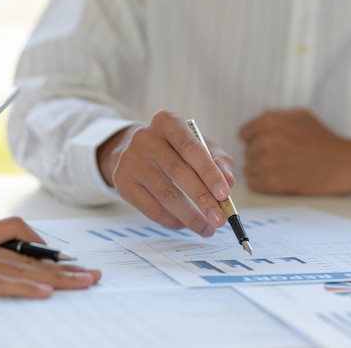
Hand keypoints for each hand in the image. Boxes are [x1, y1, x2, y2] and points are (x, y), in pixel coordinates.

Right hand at [0, 217, 100, 296]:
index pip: (18, 236)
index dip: (45, 250)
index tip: (68, 262)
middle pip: (27, 254)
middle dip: (64, 267)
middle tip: (94, 276)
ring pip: (17, 267)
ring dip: (54, 277)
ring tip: (84, 283)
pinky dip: (19, 287)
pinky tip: (42, 293)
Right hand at [97, 110, 234, 236]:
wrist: (137, 151)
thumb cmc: (176, 149)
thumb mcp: (200, 146)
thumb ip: (218, 161)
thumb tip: (229, 183)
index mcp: (167, 122)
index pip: (191, 148)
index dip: (209, 172)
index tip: (225, 195)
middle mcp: (145, 137)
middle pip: (178, 172)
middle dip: (203, 200)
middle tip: (220, 219)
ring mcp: (130, 159)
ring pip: (165, 194)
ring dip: (190, 216)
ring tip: (207, 228)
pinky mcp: (121, 180)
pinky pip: (150, 208)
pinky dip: (171, 220)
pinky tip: (185, 224)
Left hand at [238, 109, 350, 194]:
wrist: (343, 164)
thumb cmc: (323, 140)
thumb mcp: (300, 115)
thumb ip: (274, 117)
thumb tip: (255, 127)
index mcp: (269, 121)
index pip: (244, 134)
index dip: (255, 140)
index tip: (268, 145)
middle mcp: (264, 140)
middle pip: (247, 152)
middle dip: (260, 155)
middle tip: (282, 157)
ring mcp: (266, 162)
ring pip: (248, 168)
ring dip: (261, 170)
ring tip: (282, 168)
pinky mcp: (271, 182)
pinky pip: (253, 183)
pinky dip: (263, 183)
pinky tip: (280, 178)